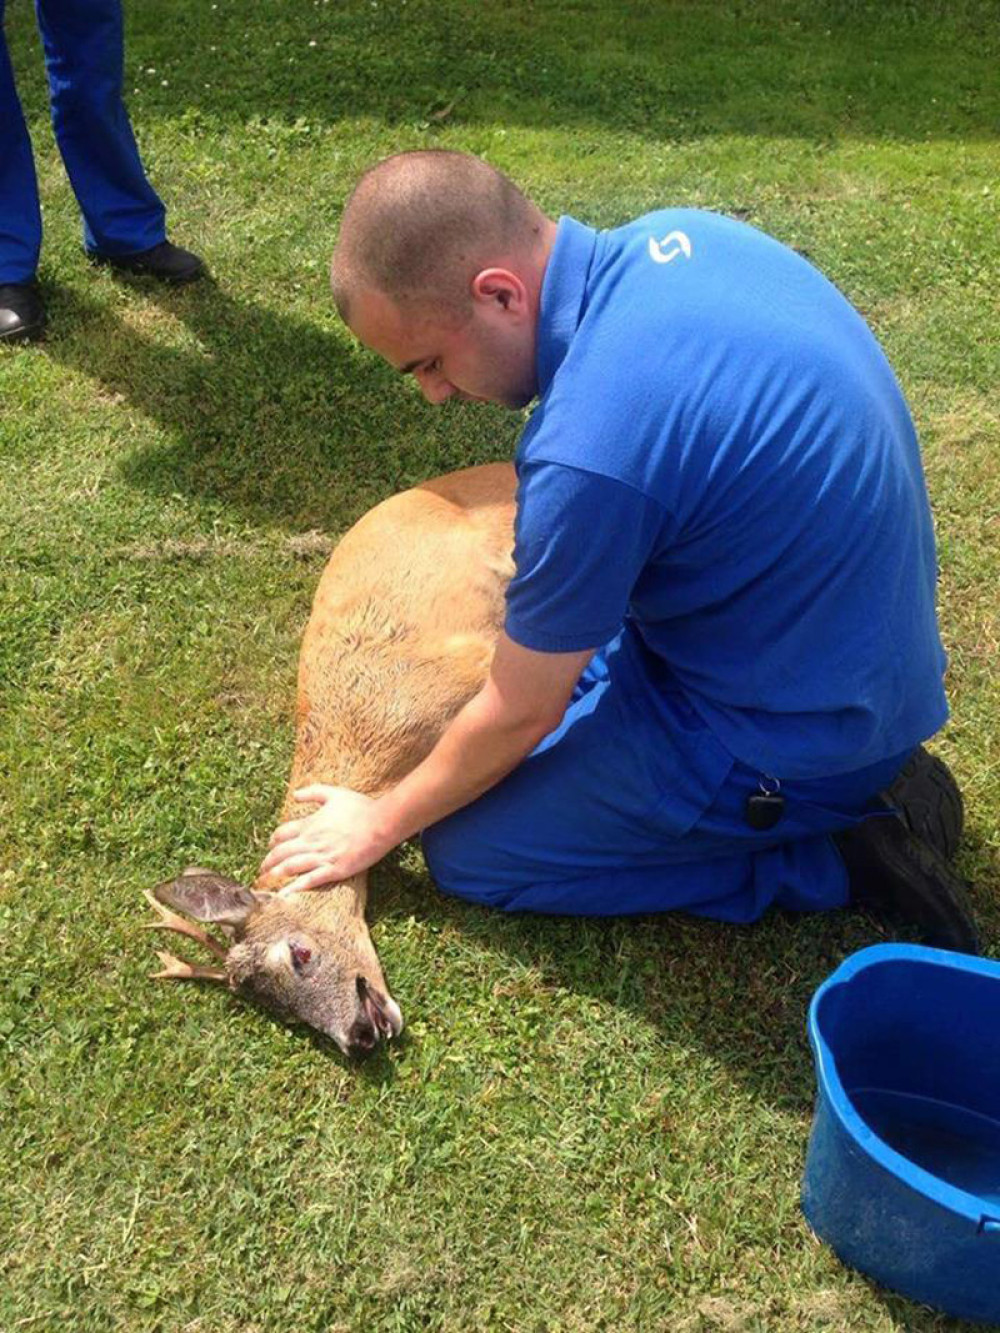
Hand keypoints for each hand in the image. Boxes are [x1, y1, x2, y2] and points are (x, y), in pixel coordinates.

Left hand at [259, 784, 395, 890]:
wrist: (381, 823)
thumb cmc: (361, 808)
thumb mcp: (335, 793)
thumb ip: (313, 793)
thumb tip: (295, 795)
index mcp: (311, 824)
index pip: (282, 834)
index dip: (273, 841)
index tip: (271, 847)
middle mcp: (312, 841)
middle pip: (281, 853)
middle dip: (268, 862)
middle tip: (262, 870)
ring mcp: (323, 856)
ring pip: (291, 867)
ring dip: (276, 874)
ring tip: (266, 881)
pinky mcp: (335, 869)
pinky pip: (310, 880)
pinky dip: (295, 888)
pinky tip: (284, 895)